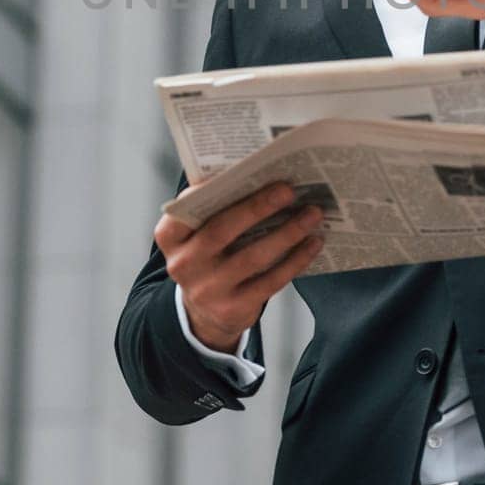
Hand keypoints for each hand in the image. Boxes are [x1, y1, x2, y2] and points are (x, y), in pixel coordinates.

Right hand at [155, 182, 324, 352]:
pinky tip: (313, 242)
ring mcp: (207, 290)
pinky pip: (271, 281)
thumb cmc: (210, 257)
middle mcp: (183, 264)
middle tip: (288, 190)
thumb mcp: (199, 234)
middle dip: (258, 206)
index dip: (208, 189)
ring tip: (312, 214)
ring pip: (253, 256)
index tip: (240, 171)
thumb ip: (215, 208)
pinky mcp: (233, 308)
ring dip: (287, 232)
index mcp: (171, 237)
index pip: (185, 208)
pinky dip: (295, 259)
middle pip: (222, 230)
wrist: (205, 313)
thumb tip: (254, 171)